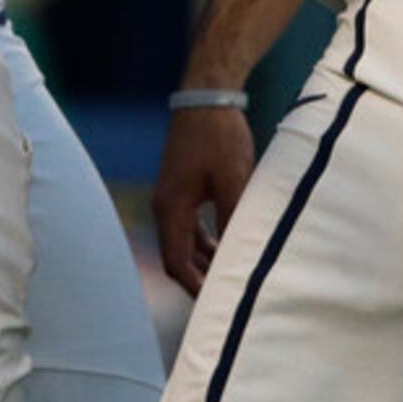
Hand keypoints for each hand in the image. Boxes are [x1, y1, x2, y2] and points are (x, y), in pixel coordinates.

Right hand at [153, 104, 254, 296]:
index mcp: (171, 208)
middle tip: (226, 296)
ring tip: (230, 274)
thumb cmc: (220, 138)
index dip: (195, 287)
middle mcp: (164, 205)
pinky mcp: (181, 186)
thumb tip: (238, 258)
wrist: (207, 98)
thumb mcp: (233, 182)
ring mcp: (171, 195)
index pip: (175, 263)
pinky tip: (225, 244)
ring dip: (202, 260)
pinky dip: (204, 241)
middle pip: (176, 256)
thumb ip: (233, 221)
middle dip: (198, 278)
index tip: (218, 303)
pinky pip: (188, 225)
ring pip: (182, 242)